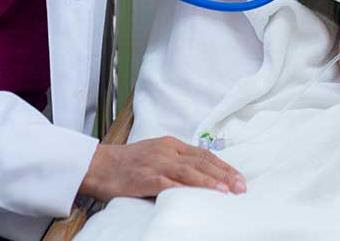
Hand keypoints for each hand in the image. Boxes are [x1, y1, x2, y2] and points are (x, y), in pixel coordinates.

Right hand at [80, 137, 246, 201]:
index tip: (239, 178)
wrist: (98, 165)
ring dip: (210, 181)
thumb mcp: (155, 155)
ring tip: (226, 191)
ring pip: (189, 171)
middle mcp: (167, 151)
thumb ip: (175, 162)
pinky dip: (185, 188)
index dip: (223, 166)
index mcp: (171, 145)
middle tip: (241, 186)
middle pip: (202, 161)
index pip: (204, 155)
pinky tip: (197, 194)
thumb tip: (200, 176)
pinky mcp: (145, 177)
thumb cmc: (126, 164)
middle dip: (224, 174)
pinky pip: (168, 183)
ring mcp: (156, 163)